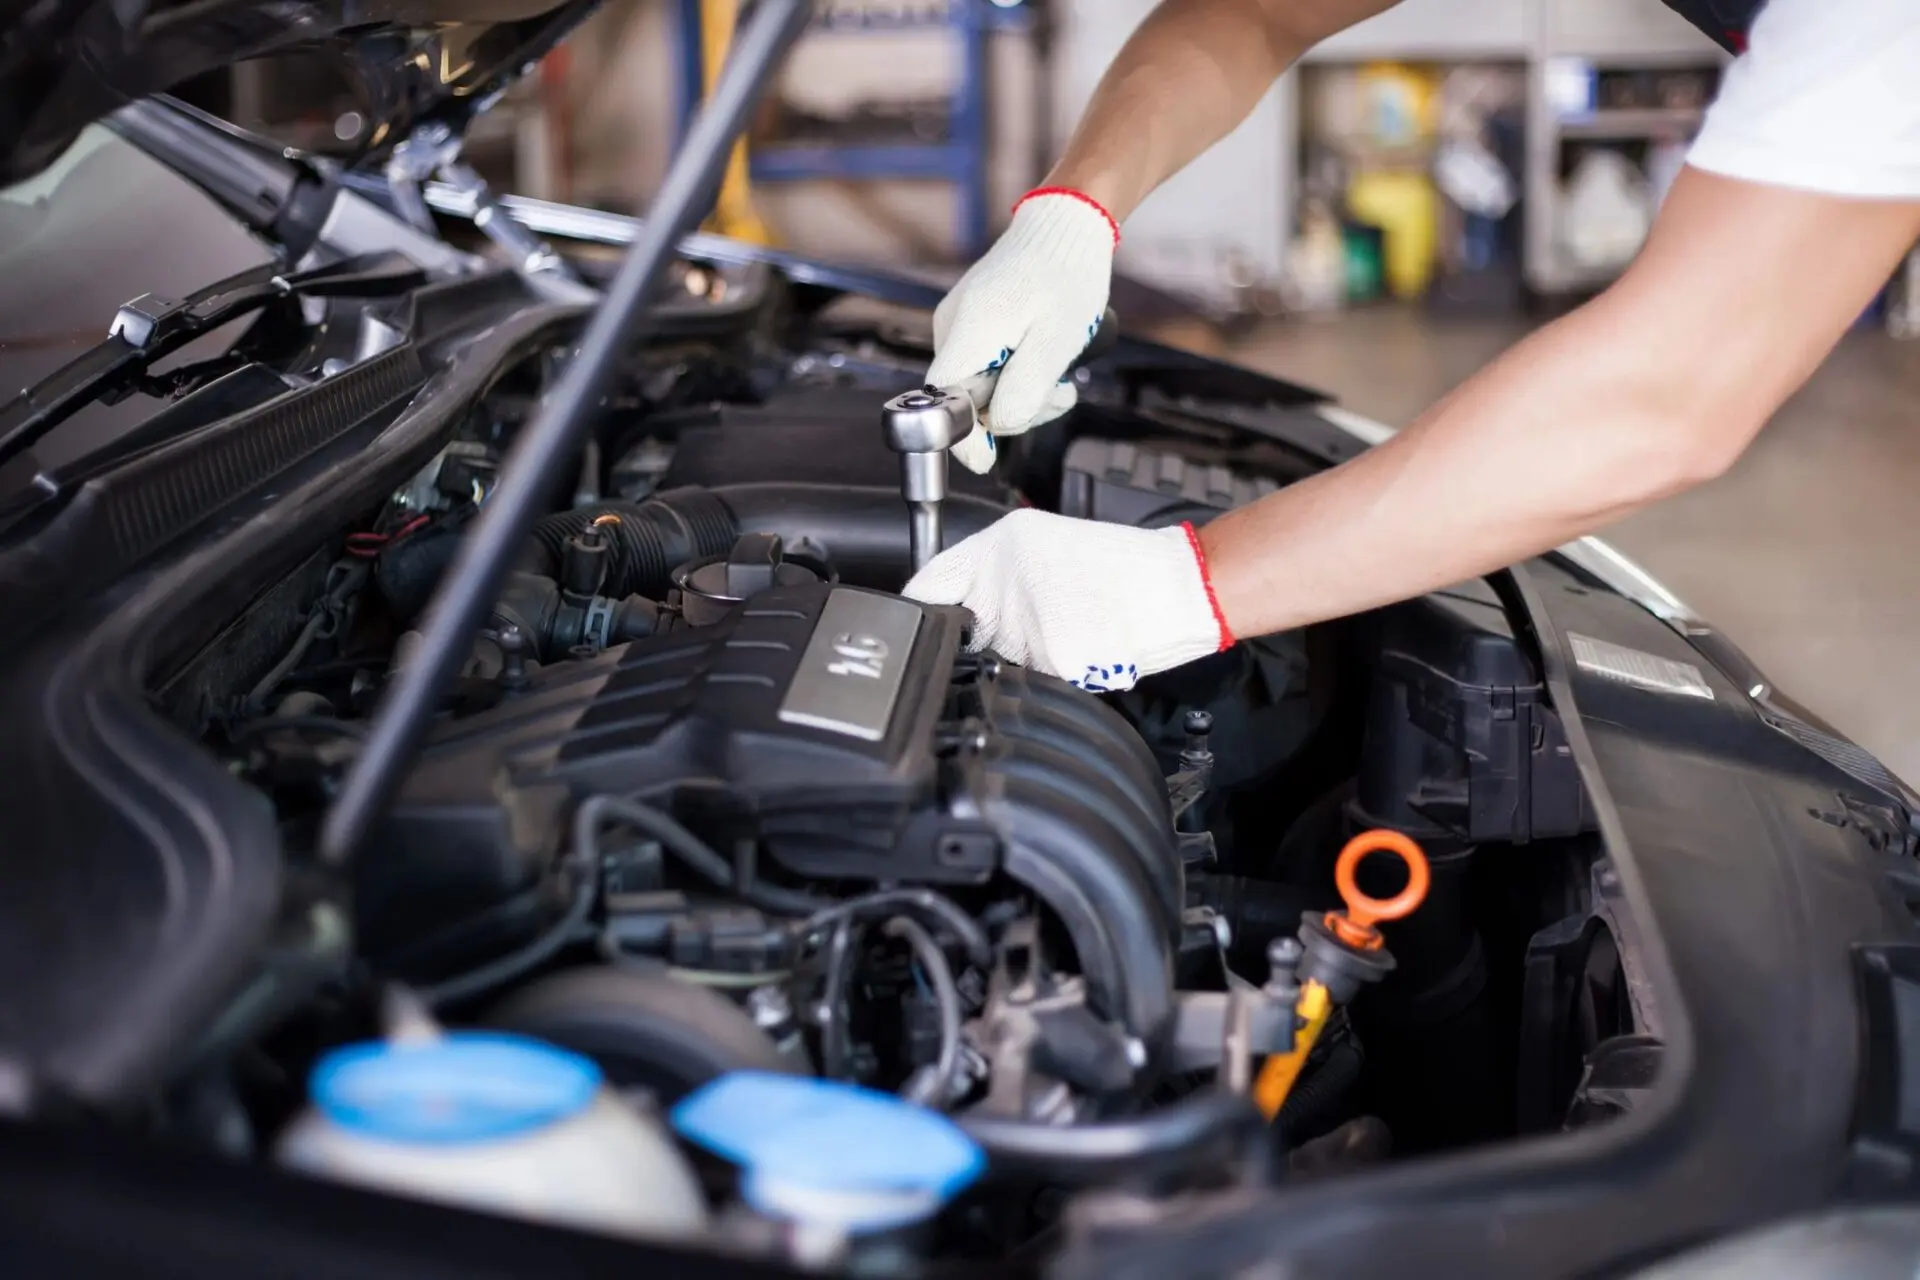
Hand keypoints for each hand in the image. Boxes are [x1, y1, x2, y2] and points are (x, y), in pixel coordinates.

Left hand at [903, 509, 1233, 691]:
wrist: (1179, 587)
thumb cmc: (1117, 568)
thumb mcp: (1039, 546)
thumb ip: (988, 571)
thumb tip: (945, 606)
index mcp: (996, 547)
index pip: (926, 588)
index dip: (919, 612)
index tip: (916, 628)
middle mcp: (1003, 582)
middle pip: (959, 635)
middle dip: (979, 639)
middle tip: (1027, 625)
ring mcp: (1026, 625)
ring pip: (996, 664)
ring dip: (1017, 661)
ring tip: (1063, 632)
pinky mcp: (1051, 661)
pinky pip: (1031, 684)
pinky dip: (1049, 677)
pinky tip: (1078, 651)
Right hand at [926, 189, 1117, 473]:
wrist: (1066, 225)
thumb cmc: (1065, 277)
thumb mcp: (1055, 345)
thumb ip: (1022, 393)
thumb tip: (993, 435)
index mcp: (968, 331)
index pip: (943, 402)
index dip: (963, 438)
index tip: (988, 460)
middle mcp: (951, 327)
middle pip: (966, 399)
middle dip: (1013, 412)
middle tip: (1058, 397)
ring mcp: (958, 322)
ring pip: (979, 385)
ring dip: (1020, 394)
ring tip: (1060, 382)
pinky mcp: (971, 320)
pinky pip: (985, 364)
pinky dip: (1015, 372)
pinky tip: (1043, 362)